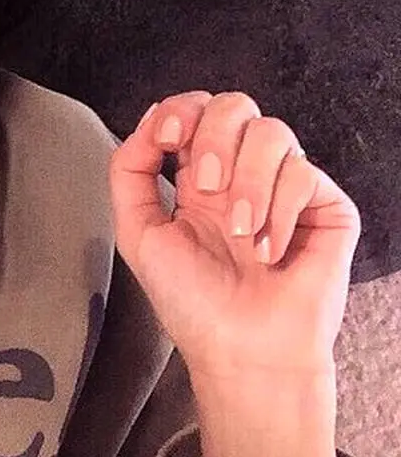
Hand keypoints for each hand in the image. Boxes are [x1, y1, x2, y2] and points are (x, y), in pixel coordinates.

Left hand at [108, 91, 360, 383]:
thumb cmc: (191, 302)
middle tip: (206, 189)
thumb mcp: (137, 231)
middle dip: (214, 139)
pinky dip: (280, 212)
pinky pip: (304, 174)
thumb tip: (148, 119)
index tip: (168, 139)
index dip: (180, 110)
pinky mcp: (325, 208)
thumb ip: (129, 169)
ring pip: (272, 132)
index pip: (195, 110)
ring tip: (239, 232)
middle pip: (235, 105)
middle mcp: (241, 174)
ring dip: (247, 182)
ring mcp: (285, 188)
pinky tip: (269, 251)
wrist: (239, 351)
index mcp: (197, 175)